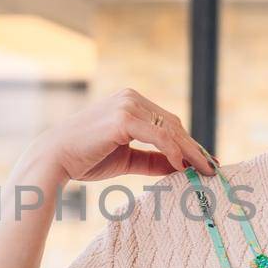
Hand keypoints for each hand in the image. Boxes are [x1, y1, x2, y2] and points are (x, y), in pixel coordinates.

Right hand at [26, 87, 213, 183]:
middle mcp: (130, 97)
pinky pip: (158, 136)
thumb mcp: (126, 158)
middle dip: (194, 147)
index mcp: (130, 102)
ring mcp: (127, 105)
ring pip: (169, 129)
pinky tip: (182, 167)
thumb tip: (180, 168)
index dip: (188, 142)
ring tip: (204, 171)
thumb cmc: (86, 158)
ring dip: (189, 151)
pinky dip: (173, 151)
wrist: (54, 159)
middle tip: (212, 168)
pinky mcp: (123, 119)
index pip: (167, 122)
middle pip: (173, 124)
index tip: (205, 161)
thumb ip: (152, 159)